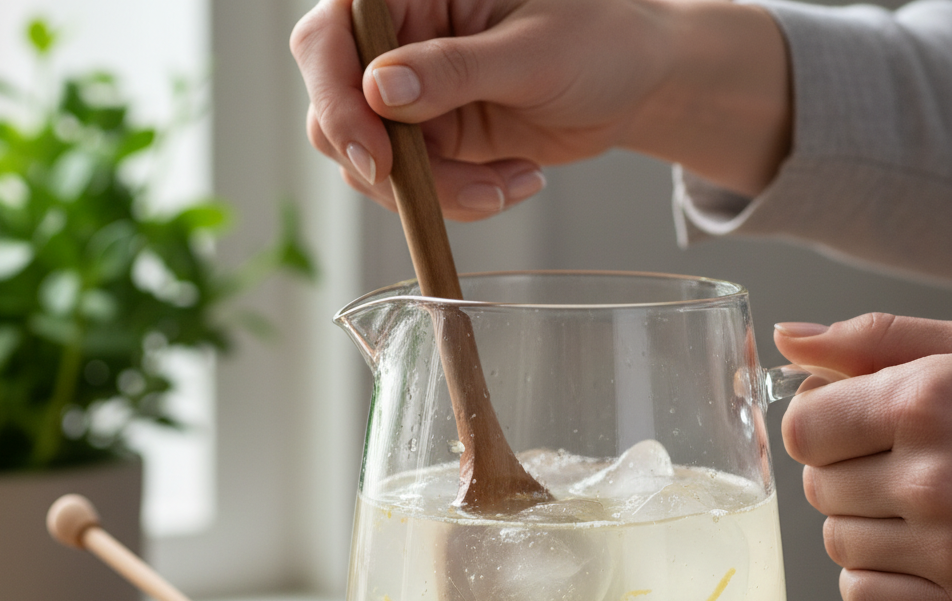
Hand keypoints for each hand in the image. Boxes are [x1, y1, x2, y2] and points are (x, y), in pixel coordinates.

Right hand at [290, 0, 791, 220]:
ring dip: (433, 191)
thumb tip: (379, 89)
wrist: (634, 86)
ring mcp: (413, 97)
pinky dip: (457, 201)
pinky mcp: (433, 142)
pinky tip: (511, 184)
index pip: (330, 36)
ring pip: (373, 160)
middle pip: (336, 106)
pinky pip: (416, 188)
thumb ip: (455, 70)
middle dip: (382, 162)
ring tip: (501, 188)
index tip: (376, 153)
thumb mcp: (532, 52)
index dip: (335, 96)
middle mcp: (401, 41)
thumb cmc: (599, 39)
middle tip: (427, 192)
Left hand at [776, 316, 951, 600]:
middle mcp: (932, 479)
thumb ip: (876, 343)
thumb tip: (789, 338)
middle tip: (912, 460)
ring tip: (932, 504)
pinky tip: (928, 552)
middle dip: (850, 471)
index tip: (854, 421)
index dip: (823, 424)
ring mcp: (948, 550)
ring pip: (836, 543)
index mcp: (927, 404)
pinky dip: (881, 578)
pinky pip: (862, 596)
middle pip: (817, 487)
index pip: (801, 429)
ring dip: (868, 525)